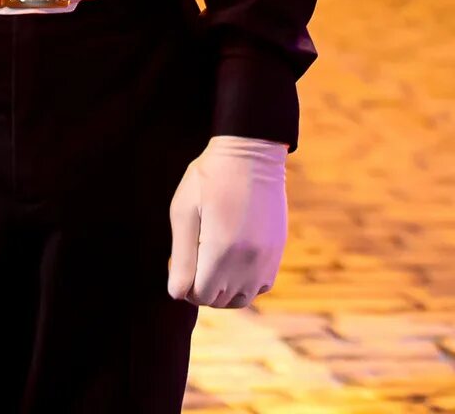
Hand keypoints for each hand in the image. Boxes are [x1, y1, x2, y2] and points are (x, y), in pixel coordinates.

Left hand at [168, 136, 288, 309]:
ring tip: (212, 265)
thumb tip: (177, 293)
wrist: (251, 154)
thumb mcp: (184, 211)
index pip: (200, 295)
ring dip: (224, 290)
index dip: (185, 286)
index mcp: (222, 251)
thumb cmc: (210, 178)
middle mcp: (248, 261)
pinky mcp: (276, 252)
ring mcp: (266, 258)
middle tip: (194, 261)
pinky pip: (260, 286)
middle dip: (202, 288)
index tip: (181, 266)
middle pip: (219, 300)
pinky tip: (233, 263)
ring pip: (241, 298)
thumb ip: (181, 257)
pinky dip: (245, 284)